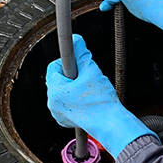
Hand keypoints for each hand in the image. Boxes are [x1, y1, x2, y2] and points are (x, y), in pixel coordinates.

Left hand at [46, 34, 153, 157]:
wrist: (110, 123)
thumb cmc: (101, 100)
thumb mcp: (92, 71)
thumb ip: (81, 53)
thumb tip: (76, 39)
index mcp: (55, 90)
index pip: (54, 67)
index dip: (68, 62)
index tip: (80, 65)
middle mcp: (52, 102)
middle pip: (58, 79)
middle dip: (72, 76)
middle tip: (87, 78)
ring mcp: (57, 113)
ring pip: (63, 91)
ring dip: (74, 87)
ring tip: (89, 91)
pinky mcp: (64, 120)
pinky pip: (66, 103)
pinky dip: (75, 100)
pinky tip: (88, 101)